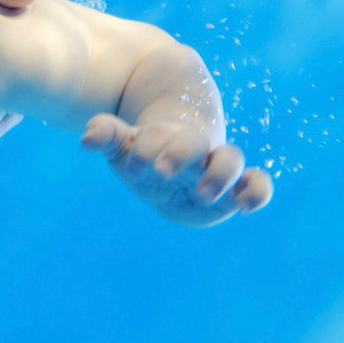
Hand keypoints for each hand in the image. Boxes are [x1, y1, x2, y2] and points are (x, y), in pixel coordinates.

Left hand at [79, 114, 272, 226]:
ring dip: (218, 174)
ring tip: (203, 192)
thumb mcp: (125, 145)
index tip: (134, 158)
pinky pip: (256, 185)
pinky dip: (258, 191)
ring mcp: (216, 170)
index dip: (149, 145)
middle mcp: (194, 151)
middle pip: (195, 144)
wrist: (178, 158)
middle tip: (161, 169)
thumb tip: (85, 139)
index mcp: (165, 138)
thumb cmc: (147, 151)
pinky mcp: (233, 193)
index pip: (161, 137)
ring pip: (230, 161)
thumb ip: (108, 136)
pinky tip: (246, 206)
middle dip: (179, 153)